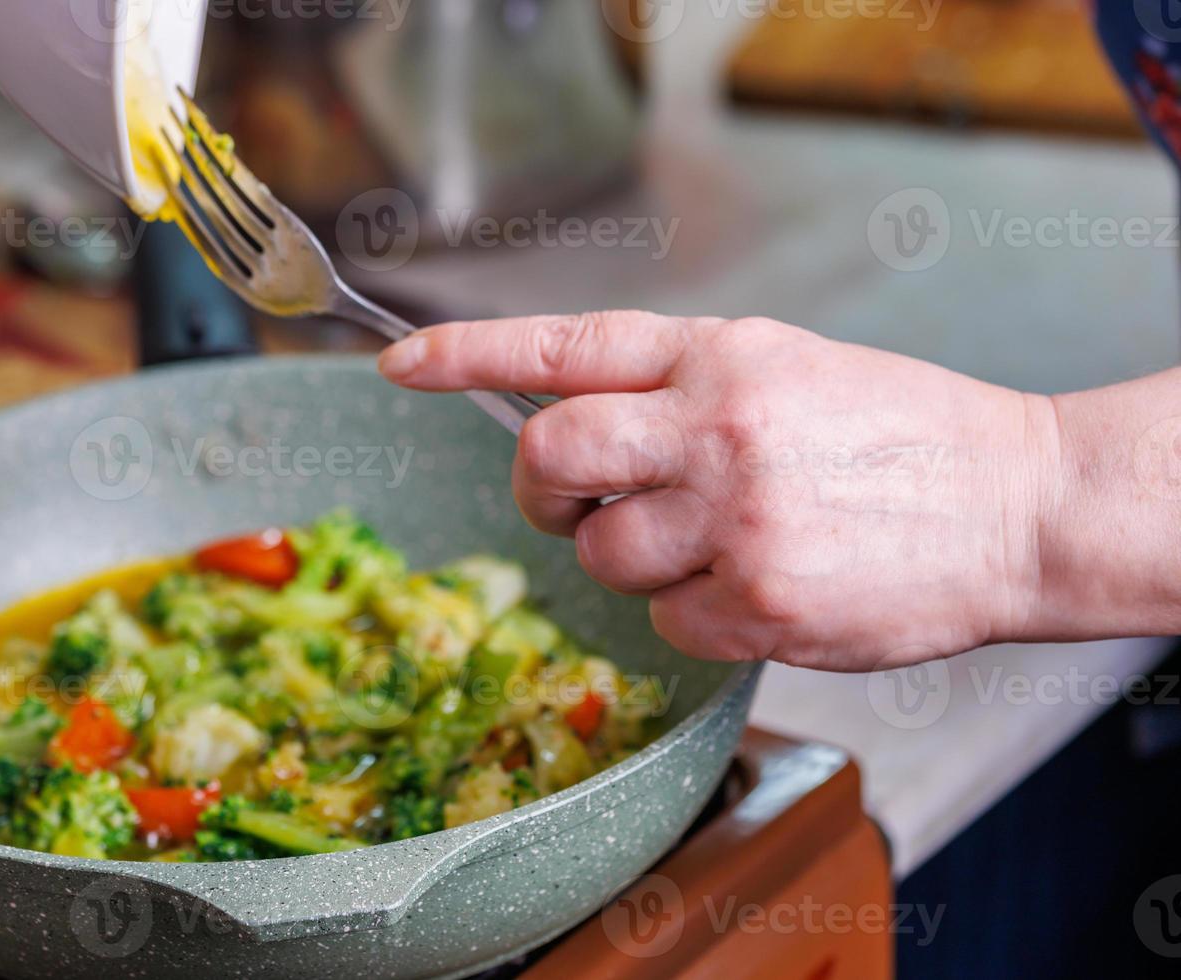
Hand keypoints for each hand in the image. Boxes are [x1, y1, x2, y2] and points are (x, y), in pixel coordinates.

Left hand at [378, 312, 1060, 670]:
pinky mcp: (759, 604)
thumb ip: (679, 388)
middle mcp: (716, 426)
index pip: (564, 347)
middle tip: (571, 504)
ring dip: (633, 560)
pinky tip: (758, 589)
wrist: (1018, 504)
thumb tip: (571, 421)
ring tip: (713, 544)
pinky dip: (693, 614)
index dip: (468, 355)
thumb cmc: (902, 436)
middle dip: (539, 489)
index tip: (402, 364)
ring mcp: (734, 518)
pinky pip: (666, 623)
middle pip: (548, 457)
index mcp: (720, 354)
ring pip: (602, 557)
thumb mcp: (787, 368)